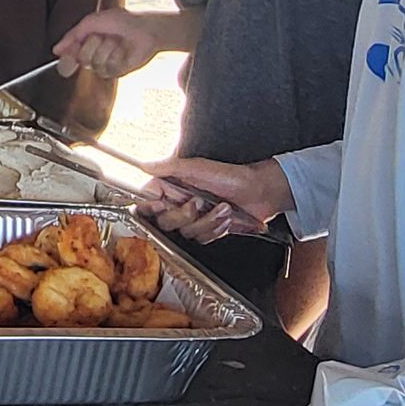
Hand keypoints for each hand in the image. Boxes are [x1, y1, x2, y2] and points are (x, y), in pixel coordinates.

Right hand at [55, 7, 164, 80]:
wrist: (144, 28)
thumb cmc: (121, 21)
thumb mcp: (92, 22)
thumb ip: (72, 35)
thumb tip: (56, 50)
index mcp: (87, 42)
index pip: (71, 54)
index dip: (68, 54)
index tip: (68, 53)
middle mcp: (95, 54)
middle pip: (80, 59)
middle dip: (90, 45)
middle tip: (100, 36)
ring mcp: (106, 64)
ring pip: (93, 64)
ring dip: (105, 48)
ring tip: (115, 41)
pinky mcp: (117, 71)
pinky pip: (107, 68)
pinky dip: (114, 56)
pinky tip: (123, 50)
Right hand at [135, 155, 290, 243]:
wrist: (259, 192)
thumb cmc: (231, 176)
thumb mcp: (197, 167)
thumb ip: (169, 167)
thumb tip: (145, 165)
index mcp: (172, 187)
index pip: (147, 202)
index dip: (149, 207)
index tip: (159, 205)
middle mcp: (180, 203)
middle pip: (165, 222)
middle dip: (186, 215)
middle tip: (200, 202)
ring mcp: (194, 218)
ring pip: (186, 233)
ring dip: (207, 221)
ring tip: (222, 208)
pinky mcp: (207, 230)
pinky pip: (202, 240)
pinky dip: (216, 229)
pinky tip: (225, 218)